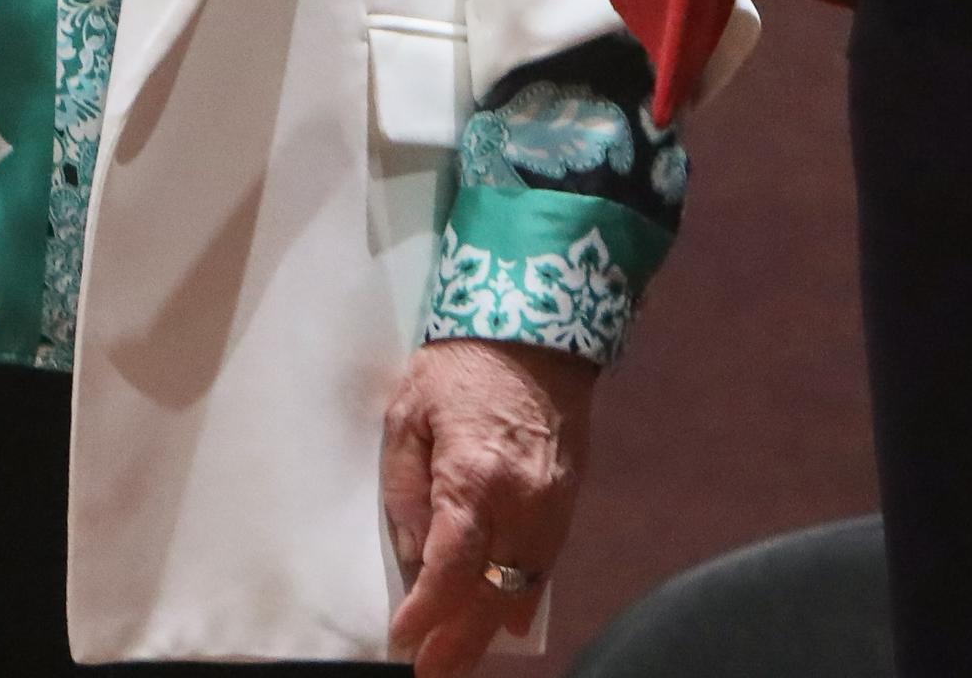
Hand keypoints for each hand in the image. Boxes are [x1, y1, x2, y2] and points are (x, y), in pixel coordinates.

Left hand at [380, 338, 595, 677]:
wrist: (536, 329)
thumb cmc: (458, 366)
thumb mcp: (407, 418)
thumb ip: (405, 492)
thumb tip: (411, 556)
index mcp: (474, 481)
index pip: (450, 572)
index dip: (426, 614)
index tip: (403, 639)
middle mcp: (522, 505)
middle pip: (491, 598)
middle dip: (459, 644)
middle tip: (430, 673)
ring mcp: (553, 508)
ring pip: (522, 591)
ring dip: (489, 628)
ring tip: (456, 655)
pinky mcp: (568, 503)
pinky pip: (543, 567)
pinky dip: (518, 597)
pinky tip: (499, 617)